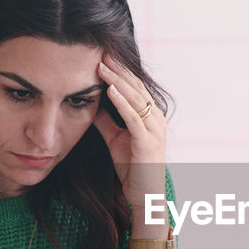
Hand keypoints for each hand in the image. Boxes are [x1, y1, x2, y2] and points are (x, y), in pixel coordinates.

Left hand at [92, 55, 166, 208]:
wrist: (144, 195)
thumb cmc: (133, 169)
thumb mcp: (116, 139)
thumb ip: (107, 121)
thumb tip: (92, 104)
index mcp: (150, 117)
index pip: (134, 88)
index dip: (119, 72)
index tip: (103, 57)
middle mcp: (156, 119)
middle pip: (136, 88)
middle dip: (118, 69)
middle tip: (102, 52)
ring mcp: (154, 129)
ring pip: (135, 98)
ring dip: (118, 80)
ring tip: (102, 65)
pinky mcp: (148, 141)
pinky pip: (134, 117)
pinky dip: (121, 101)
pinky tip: (110, 89)